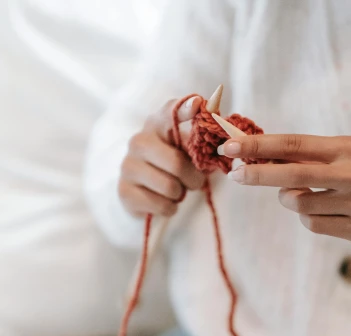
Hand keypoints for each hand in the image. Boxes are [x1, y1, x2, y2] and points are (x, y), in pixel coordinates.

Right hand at [119, 97, 205, 217]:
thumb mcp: (186, 150)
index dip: (185, 109)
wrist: (142, 191)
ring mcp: (128, 166)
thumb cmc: (171, 166)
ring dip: (180, 194)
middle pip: (176, 164)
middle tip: (194, 182)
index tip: (198, 104)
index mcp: (157, 125)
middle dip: (193, 179)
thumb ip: (200, 138)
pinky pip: (161, 205)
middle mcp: (139, 141)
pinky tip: (164, 201)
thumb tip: (217, 120)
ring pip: (170, 187)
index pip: (171, 113)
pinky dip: (170, 207)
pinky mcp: (125, 191)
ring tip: (176, 190)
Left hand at [219, 134, 350, 243]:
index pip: (294, 145)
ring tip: (299, 194)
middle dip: (260, 174)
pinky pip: (313, 224)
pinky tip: (321, 210)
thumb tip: (258, 154)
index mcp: (345, 149)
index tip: (232, 146)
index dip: (260, 146)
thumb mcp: (343, 152)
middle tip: (236, 174)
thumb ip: (307, 154)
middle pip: (294, 176)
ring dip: (289, 200)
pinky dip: (307, 217)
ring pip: (300, 205)